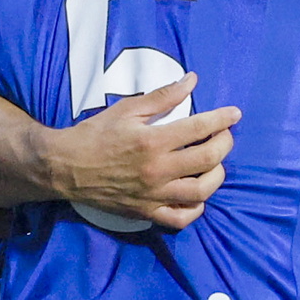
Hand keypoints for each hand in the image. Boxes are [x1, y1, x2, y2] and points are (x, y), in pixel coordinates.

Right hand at [41, 73, 240, 231]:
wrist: (64, 167)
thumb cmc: (95, 134)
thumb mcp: (127, 109)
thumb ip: (162, 96)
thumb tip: (192, 81)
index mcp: (153, 141)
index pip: (200, 128)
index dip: (223, 119)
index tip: (234, 114)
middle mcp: (157, 170)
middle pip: (208, 159)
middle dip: (225, 144)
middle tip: (225, 135)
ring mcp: (153, 194)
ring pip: (201, 192)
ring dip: (216, 176)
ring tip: (215, 163)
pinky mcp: (145, 212)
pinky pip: (180, 218)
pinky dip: (195, 209)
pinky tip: (198, 195)